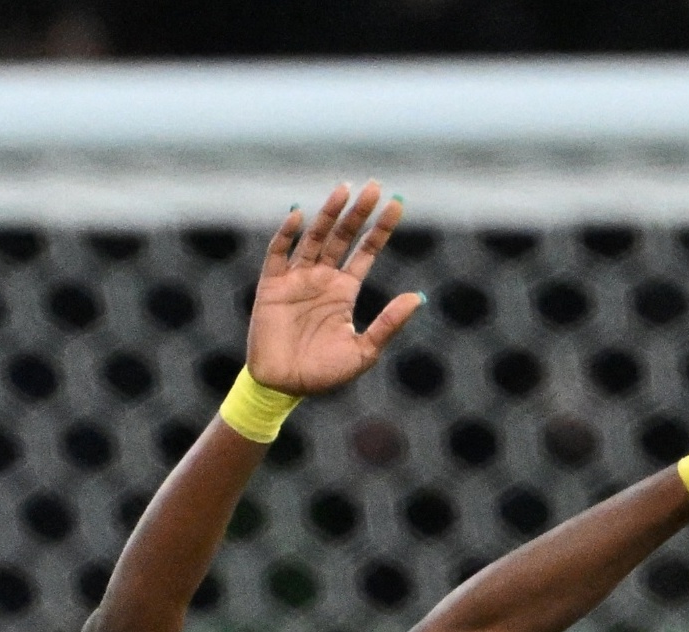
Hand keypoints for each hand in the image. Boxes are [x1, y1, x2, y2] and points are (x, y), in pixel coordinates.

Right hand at [242, 183, 423, 399]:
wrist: (282, 389)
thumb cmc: (322, 375)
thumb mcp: (363, 351)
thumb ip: (388, 324)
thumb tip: (417, 297)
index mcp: (344, 291)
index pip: (366, 251)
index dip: (381, 228)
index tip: (397, 203)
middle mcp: (322, 279)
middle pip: (343, 237)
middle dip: (358, 213)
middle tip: (373, 186)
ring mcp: (297, 280)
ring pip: (315, 238)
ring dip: (328, 214)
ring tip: (344, 190)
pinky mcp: (272, 286)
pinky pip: (278, 254)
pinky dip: (287, 234)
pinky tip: (299, 215)